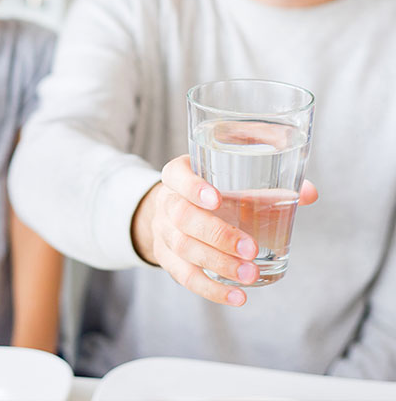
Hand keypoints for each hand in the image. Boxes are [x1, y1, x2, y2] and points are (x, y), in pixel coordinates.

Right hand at [131, 154, 317, 306]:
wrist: (174, 210)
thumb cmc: (211, 191)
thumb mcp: (229, 179)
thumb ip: (267, 185)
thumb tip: (309, 193)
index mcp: (178, 176)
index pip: (176, 176)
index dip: (193, 187)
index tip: (217, 199)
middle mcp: (167, 202)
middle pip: (182, 216)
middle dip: (217, 234)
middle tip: (251, 248)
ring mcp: (163, 231)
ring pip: (183, 248)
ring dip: (218, 263)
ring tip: (250, 275)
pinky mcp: (167, 259)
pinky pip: (185, 276)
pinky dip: (211, 289)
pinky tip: (237, 297)